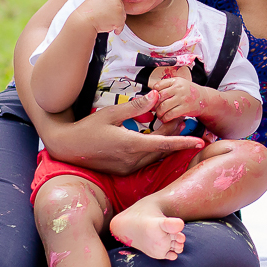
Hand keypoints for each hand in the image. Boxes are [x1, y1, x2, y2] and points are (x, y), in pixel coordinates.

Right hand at [54, 95, 204, 174]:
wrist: (66, 148)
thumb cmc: (87, 128)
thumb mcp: (111, 113)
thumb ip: (136, 106)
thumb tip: (156, 96)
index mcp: (131, 145)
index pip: (164, 144)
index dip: (184, 142)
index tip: (200, 142)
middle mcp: (132, 160)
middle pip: (162, 149)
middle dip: (176, 136)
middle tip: (185, 121)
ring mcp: (128, 167)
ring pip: (155, 156)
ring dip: (166, 143)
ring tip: (175, 125)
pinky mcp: (123, 170)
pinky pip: (145, 161)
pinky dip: (154, 150)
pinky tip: (157, 139)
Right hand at [75, 0, 127, 34]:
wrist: (84, 22)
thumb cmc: (86, 13)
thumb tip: (115, 2)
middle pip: (122, 7)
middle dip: (115, 14)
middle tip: (104, 16)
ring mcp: (119, 9)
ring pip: (122, 17)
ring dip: (115, 21)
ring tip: (104, 21)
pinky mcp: (120, 19)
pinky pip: (121, 26)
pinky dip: (116, 29)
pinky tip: (108, 27)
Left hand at [151, 68, 203, 122]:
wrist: (205, 99)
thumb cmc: (190, 93)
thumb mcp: (180, 84)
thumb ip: (167, 87)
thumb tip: (152, 94)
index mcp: (176, 81)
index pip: (158, 86)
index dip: (153, 94)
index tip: (153, 99)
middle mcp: (179, 88)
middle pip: (159, 97)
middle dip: (155, 105)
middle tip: (155, 109)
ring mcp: (182, 98)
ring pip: (163, 106)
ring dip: (159, 113)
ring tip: (160, 115)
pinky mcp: (185, 108)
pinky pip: (170, 114)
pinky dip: (165, 118)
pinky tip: (165, 119)